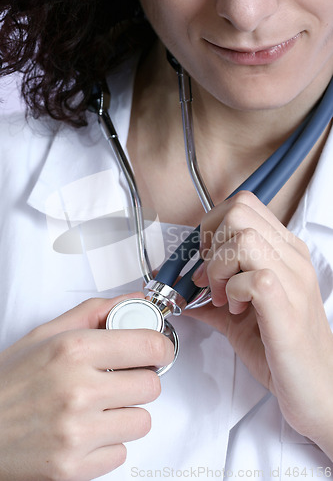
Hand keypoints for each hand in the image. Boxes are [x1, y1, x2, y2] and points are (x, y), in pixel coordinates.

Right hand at [0, 294, 173, 480]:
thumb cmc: (8, 382)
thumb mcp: (44, 335)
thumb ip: (94, 313)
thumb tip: (135, 301)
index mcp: (73, 351)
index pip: (149, 346)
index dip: (160, 347)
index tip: (156, 350)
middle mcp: (78, 391)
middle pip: (151, 386)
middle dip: (140, 380)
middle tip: (119, 379)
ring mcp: (77, 433)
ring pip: (141, 422)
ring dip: (126, 414)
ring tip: (98, 407)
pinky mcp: (73, 468)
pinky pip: (121, 453)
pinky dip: (108, 443)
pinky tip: (86, 431)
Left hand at [190, 191, 332, 452]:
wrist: (316, 388)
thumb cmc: (281, 350)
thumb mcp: (238, 317)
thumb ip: (208, 299)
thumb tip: (177, 290)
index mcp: (283, 252)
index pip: (243, 205)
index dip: (212, 226)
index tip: (204, 258)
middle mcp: (291, 258)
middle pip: (239, 212)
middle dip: (211, 242)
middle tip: (210, 277)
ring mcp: (293, 279)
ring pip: (244, 238)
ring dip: (219, 267)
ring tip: (221, 296)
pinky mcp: (287, 305)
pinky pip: (251, 276)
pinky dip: (231, 291)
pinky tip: (235, 310)